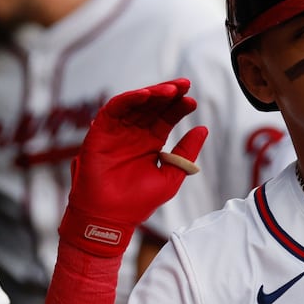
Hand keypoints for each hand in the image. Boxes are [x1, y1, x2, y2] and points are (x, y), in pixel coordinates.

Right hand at [60, 79, 209, 255]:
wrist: (110, 218)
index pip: (166, 118)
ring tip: (170, 90)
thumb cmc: (138, 202)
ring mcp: (117, 131)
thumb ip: (186, 153)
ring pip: (136, 103)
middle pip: (153, 106)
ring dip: (153, 93)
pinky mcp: (100, 132)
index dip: (179, 108)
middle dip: (169, 94)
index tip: (193, 102)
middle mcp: (134, 134)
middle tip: (185, 85)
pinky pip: (115, 109)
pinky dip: (130, 99)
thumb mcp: (170, 177)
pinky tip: (146, 95)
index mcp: (151, 143)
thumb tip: (203, 129)